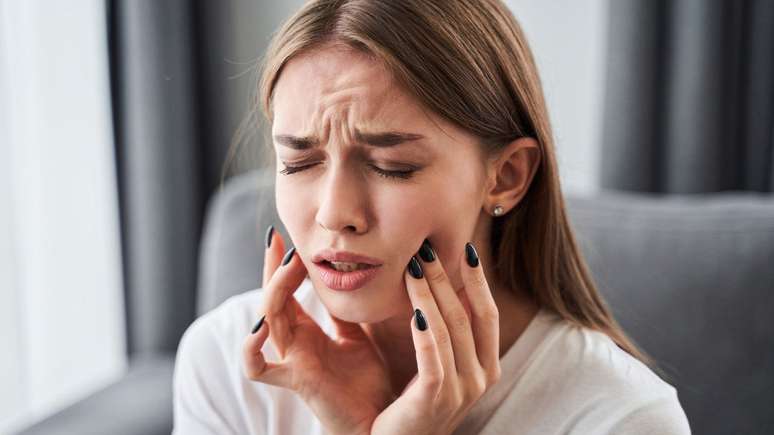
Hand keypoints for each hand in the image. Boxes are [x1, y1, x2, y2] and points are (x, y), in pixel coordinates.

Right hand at [242, 227, 393, 434]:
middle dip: (273, 268)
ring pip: (267, 319)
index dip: (281, 264)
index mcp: (307, 332)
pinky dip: (251, 348)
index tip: (282, 235)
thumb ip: (346, 311)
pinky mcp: (296, 379)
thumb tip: (351, 273)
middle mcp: (293, 344)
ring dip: (274, 290)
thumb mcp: (358, 334)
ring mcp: (291, 360)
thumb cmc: (367, 382)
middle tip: (280, 240)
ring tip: (288, 266)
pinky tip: (261, 326)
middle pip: (271, 298)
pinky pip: (259, 368)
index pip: (285, 290)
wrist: (379, 421)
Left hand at [370, 240, 501, 434]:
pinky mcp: (436, 399)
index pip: (486, 313)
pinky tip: (414, 308)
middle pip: (467, 314)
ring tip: (414, 266)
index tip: (466, 247)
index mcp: (484, 366)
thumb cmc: (410, 405)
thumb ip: (436, 329)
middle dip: (447, 277)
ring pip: (449, 328)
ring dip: (431, 293)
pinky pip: (433, 356)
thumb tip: (425, 282)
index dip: (478, 279)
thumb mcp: (434, 364)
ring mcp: (462, 390)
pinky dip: (425, 329)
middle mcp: (480, 377)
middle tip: (427, 247)